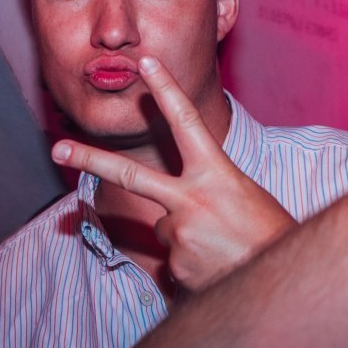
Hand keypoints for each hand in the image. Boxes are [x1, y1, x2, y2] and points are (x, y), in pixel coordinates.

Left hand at [52, 56, 294, 291]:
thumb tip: (171, 218)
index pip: (186, 123)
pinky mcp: (176, 267)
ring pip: (167, 230)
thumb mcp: (244, 199)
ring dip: (190, 240)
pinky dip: (194, 267)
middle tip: (58, 149)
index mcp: (218, 174)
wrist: (289, 284)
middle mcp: (193, 200)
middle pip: (131, 176)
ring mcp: (181, 235)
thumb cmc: (272, 237)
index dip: (166, 90)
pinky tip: (220, 270)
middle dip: (90, 160)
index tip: (147, 63)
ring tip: (225, 251)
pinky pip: (174, 262)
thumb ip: (204, 194)